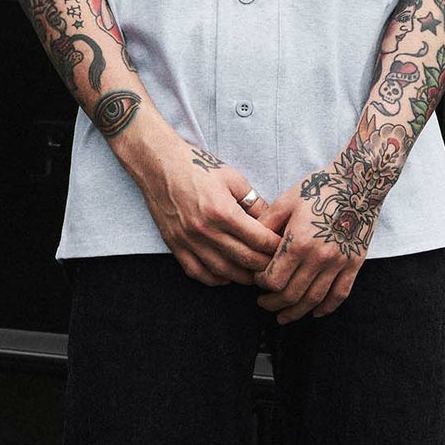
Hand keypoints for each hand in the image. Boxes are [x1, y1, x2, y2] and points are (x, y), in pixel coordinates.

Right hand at [122, 127, 278, 286]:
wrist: (159, 164)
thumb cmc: (196, 166)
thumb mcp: (232, 178)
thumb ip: (254, 202)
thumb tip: (272, 222)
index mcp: (222, 211)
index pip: (259, 239)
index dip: (276, 247)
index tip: (285, 247)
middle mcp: (205, 230)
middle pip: (245, 260)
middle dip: (265, 265)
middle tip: (276, 265)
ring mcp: (188, 241)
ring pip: (223, 272)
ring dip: (243, 276)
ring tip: (256, 273)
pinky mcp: (175, 245)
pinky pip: (198, 273)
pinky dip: (216, 279)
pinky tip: (227, 275)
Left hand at [253, 166, 375, 322]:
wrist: (360, 182)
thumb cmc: (320, 187)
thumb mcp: (287, 200)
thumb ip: (267, 224)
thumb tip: (251, 244)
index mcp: (299, 241)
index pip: (273, 278)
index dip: (260, 283)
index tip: (257, 280)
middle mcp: (319, 257)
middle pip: (291, 294)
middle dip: (273, 302)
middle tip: (263, 303)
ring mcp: (339, 262)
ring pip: (314, 299)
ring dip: (296, 312)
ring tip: (283, 316)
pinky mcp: (354, 263)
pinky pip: (340, 294)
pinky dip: (327, 307)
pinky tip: (316, 312)